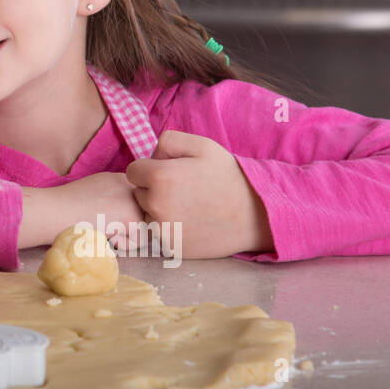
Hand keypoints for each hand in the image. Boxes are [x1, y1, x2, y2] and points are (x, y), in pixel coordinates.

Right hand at [19, 172, 146, 248]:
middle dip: (128, 227)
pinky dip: (124, 245)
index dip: (123, 218)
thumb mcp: (90, 195)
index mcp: (117, 178)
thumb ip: (110, 201)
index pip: (135, 203)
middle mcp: (128, 184)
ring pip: (143, 228)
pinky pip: (139, 240)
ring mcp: (132, 198)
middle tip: (106, 229)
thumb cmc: (63, 208)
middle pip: (143, 215)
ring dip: (126, 236)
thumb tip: (122, 220)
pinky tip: (106, 236)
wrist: (52, 211)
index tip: (103, 221)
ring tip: (104, 231)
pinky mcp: (132, 215)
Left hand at [125, 129, 272, 257]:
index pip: (133, 171)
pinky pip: (159, 234)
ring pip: (147, 215)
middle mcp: (156, 205)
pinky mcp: (171, 248)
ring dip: (159, 210)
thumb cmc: (228, 176)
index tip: (170, 172)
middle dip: (153, 189)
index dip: (150, 169)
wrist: (256, 214)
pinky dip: (170, 228)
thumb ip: (167, 141)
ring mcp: (163, 230)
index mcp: (159, 177)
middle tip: (183, 190)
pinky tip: (191, 222)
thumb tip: (150, 156)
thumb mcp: (201, 145)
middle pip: (138, 193)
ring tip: (188, 206)